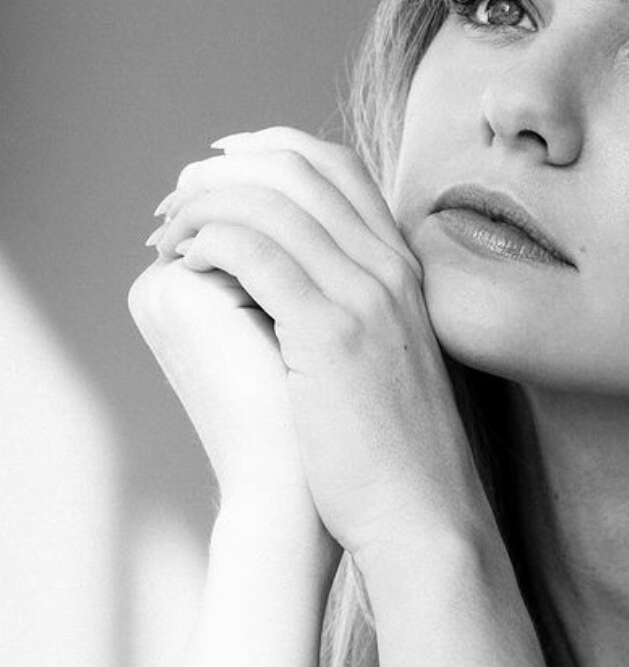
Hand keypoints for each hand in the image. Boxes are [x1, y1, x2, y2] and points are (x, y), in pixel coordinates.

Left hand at [147, 127, 487, 561]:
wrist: (423, 514)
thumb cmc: (394, 458)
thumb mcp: (385, 364)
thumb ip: (353, 315)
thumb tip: (287, 292)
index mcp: (404, 271)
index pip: (334, 168)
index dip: (267, 151)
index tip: (217, 170)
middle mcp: (390, 270)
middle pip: (297, 168)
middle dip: (222, 170)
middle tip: (176, 199)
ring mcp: (366, 297)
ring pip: (270, 202)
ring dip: (202, 204)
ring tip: (166, 232)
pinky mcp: (331, 333)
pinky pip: (255, 252)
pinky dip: (208, 242)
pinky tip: (184, 263)